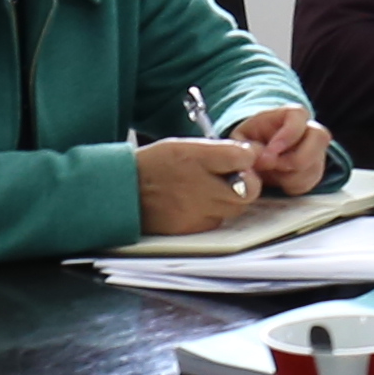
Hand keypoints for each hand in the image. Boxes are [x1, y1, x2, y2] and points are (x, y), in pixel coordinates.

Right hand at [135, 137, 270, 234]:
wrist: (123, 192)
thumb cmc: (153, 166)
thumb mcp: (182, 146)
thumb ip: (217, 150)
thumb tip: (250, 154)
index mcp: (195, 158)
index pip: (242, 158)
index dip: (248, 157)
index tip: (244, 158)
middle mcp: (199, 185)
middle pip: (248, 190)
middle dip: (248, 183)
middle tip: (237, 178)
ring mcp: (196, 210)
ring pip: (235, 208)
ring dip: (231, 199)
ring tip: (212, 191)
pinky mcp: (191, 229)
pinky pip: (216, 221)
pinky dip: (213, 213)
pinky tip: (197, 204)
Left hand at [229, 105, 325, 193]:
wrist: (255, 157)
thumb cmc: (248, 143)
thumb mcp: (240, 140)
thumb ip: (247, 146)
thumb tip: (260, 157)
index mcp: (289, 114)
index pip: (299, 115)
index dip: (288, 134)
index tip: (269, 153)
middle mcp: (308, 129)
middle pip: (320, 137)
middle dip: (295, 158)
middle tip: (272, 166)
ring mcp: (315, 150)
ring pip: (315, 164)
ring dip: (291, 175)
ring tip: (271, 174)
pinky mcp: (314, 170)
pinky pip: (310, 182)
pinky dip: (292, 186)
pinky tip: (278, 181)